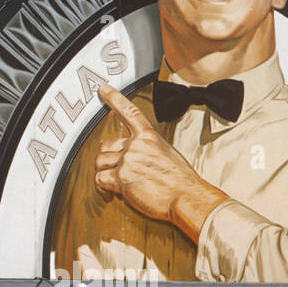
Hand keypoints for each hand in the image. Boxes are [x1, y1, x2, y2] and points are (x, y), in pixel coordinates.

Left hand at [94, 83, 229, 242]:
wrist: (187, 197)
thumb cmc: (181, 182)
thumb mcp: (168, 155)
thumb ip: (148, 152)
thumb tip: (135, 160)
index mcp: (149, 137)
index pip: (130, 112)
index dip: (114, 99)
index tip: (103, 89)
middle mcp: (136, 145)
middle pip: (106, 145)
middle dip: (106, 160)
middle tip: (113, 172)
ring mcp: (128, 160)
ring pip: (100, 162)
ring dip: (104, 175)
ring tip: (113, 186)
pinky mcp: (121, 178)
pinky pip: (100, 179)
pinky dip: (102, 189)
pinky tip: (111, 195)